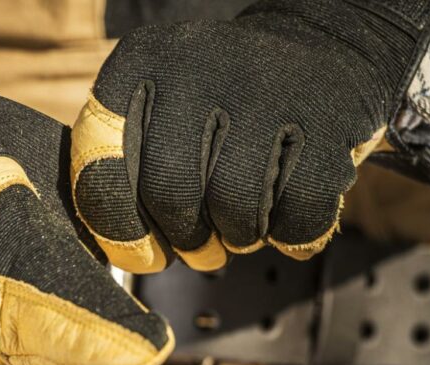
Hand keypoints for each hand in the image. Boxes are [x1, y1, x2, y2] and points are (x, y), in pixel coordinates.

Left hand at [71, 0, 429, 272]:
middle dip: (185, 237)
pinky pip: (298, 214)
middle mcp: (197, 68)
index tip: (140, 252)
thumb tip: (125, 253)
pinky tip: (287, 210)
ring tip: (243, 223)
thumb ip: (124, 170)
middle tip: (200, 247)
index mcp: (138, 65)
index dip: (118, 226)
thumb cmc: (220, 104)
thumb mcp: (156, 111)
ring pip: (236, 207)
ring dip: (238, 236)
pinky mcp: (327, 117)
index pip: (102, 163)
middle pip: (170, 192)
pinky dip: (291, 233)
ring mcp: (266, 88)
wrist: (316, 47)